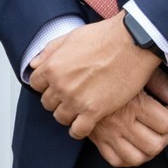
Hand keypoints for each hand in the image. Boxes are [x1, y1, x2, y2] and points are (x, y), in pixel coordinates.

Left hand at [30, 16, 163, 140]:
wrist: (133, 42)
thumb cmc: (105, 36)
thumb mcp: (71, 37)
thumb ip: (50, 51)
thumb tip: (34, 64)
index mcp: (52, 67)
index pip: (35, 84)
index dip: (45, 85)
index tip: (55, 86)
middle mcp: (60, 85)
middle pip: (47, 103)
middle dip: (56, 100)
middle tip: (70, 97)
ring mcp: (76, 100)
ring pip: (60, 118)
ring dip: (68, 115)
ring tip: (78, 110)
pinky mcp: (94, 111)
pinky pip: (78, 130)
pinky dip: (79, 130)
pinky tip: (85, 124)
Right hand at [91, 71, 167, 167]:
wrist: (78, 73)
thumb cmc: (113, 68)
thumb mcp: (139, 70)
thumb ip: (163, 85)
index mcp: (134, 104)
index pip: (167, 123)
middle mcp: (121, 122)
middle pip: (155, 145)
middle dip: (165, 136)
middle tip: (163, 125)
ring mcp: (107, 134)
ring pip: (136, 158)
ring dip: (148, 151)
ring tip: (150, 137)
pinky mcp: (96, 139)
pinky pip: (116, 160)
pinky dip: (127, 158)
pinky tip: (133, 145)